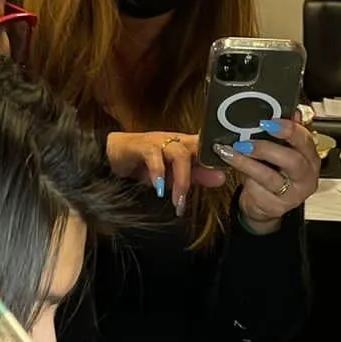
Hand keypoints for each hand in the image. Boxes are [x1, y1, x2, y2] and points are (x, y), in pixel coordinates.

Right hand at [105, 130, 226, 212]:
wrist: (112, 157)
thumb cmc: (146, 166)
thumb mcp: (174, 175)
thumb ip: (197, 175)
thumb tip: (220, 178)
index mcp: (186, 145)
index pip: (208, 147)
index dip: (219, 156)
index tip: (228, 172)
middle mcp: (175, 140)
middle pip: (196, 151)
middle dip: (199, 176)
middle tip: (193, 200)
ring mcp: (159, 141)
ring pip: (178, 154)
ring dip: (180, 180)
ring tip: (177, 200)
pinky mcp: (141, 145)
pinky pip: (154, 156)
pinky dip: (158, 173)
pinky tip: (158, 189)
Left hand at [222, 119, 319, 232]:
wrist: (267, 204)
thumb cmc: (276, 173)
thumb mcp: (282, 150)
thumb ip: (287, 133)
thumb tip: (292, 111)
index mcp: (310, 157)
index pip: (305, 140)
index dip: (289, 130)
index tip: (269, 122)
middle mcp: (306, 177)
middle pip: (293, 161)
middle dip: (267, 148)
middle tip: (246, 142)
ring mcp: (292, 195)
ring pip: (269, 177)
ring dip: (247, 162)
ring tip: (231, 152)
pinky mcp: (276, 207)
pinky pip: (258, 191)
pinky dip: (243, 178)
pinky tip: (232, 169)